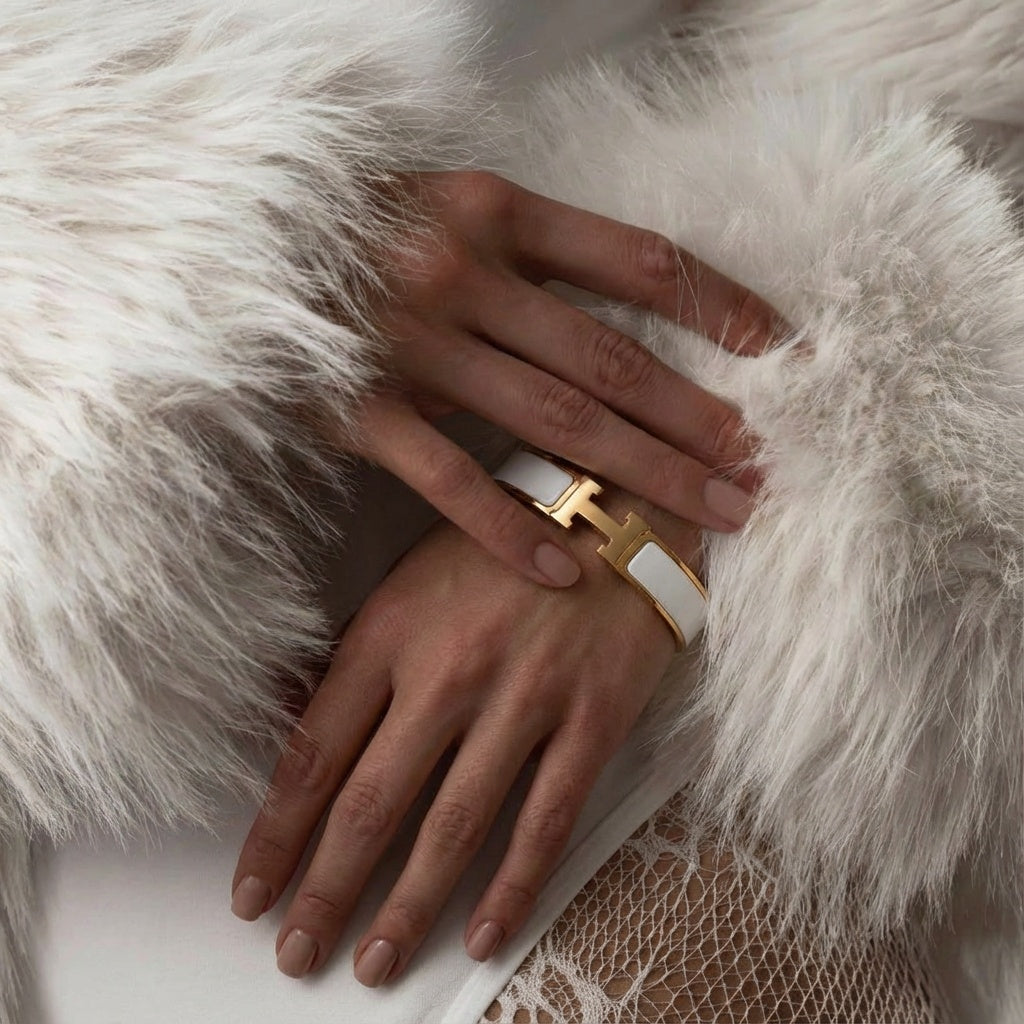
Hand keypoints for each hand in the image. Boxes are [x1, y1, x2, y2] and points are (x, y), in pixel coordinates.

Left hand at [231, 491, 700, 985]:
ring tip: (376, 964)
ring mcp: (523, 699)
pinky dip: (513, 886)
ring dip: (409, 907)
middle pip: (371, 803)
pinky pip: (547, 820)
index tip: (252, 892)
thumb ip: (358, 656)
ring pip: (454, 825)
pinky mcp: (590, 720)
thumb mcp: (410, 580)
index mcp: (390, 633)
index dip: (275, 835)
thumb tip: (297, 730)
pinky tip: (483, 934)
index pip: (313, 753)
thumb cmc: (499, 548)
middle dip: (326, 891)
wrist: (614, 517)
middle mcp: (448, 672)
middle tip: (298, 954)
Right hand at [314, 169, 781, 587]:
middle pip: (612, 359)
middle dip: (699, 418)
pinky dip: (510, 529)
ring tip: (714, 515)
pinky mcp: (358, 409)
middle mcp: (463, 273)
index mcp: (492, 212)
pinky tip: (566, 572)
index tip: (776, 350)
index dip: (715, 303)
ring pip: (557, 422)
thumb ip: (522, 249)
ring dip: (644, 475)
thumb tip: (621, 311)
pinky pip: (450, 479)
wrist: (221, 244)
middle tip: (763, 468)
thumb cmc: (344, 226)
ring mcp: (412, 345)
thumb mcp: (438, 205)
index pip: (634, 258)